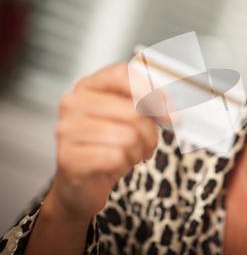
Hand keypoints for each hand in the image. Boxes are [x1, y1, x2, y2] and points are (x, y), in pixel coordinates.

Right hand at [45, 63, 161, 221]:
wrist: (83, 181)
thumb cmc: (108, 144)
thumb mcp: (128, 118)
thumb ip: (147, 105)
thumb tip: (172, 108)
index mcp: (89, 86)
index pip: (122, 73)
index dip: (152, 90)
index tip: (171, 108)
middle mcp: (74, 103)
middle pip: (133, 109)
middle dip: (150, 132)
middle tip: (149, 142)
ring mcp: (67, 129)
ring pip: (128, 136)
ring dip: (138, 150)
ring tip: (131, 154)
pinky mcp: (68, 157)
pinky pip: (116, 156)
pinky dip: (125, 163)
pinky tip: (116, 164)